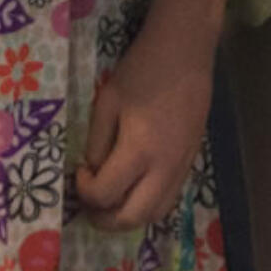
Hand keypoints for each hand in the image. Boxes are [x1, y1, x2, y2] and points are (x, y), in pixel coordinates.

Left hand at [75, 15, 214, 233]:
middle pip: (133, 218)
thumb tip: (93, 170)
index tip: (80, 171)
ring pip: (155, 215)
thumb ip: (97, 142)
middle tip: (89, 207)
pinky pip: (169, 198)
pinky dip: (148, 204)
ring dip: (129, 218)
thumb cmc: (142, 69)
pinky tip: (134, 188)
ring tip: (110, 203)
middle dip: (105, 220)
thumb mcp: (107, 100)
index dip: (85, 191)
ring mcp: (181, 166)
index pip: (106, 193)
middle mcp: (164, 167)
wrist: (185, 50)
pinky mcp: (191, 161)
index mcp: (139, 150)